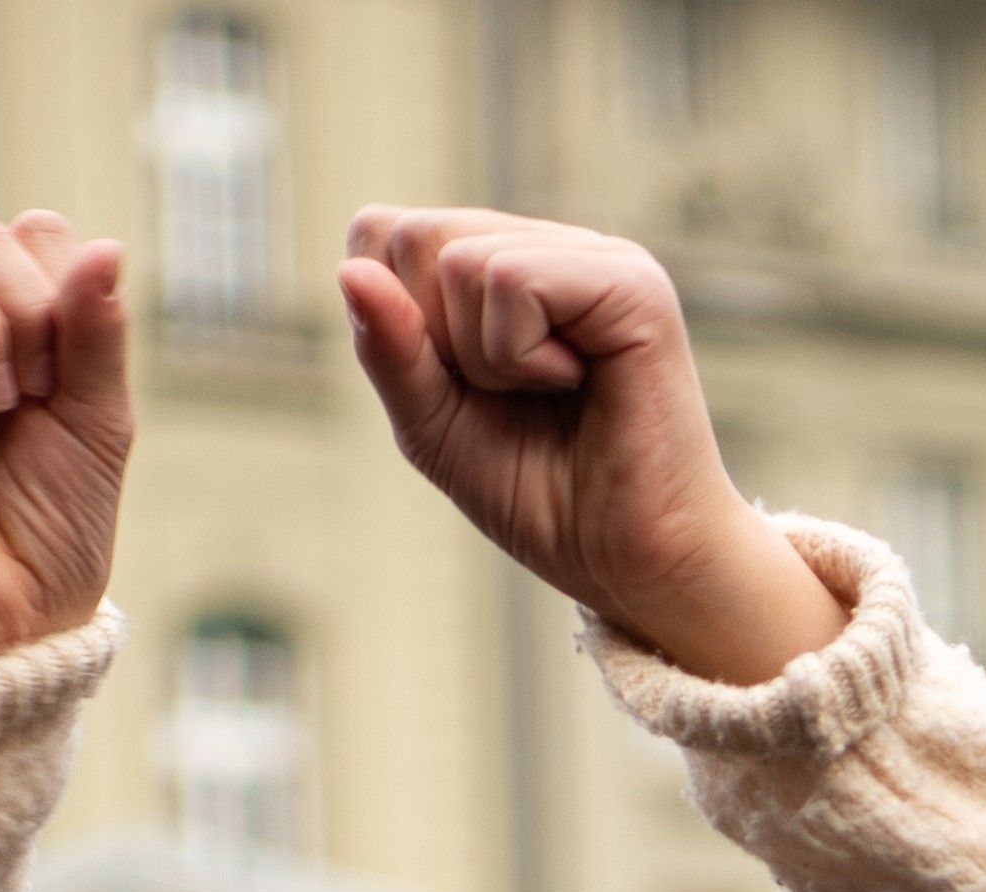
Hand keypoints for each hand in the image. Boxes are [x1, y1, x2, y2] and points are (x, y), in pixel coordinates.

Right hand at [0, 210, 134, 678]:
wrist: (10, 615)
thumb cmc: (56, 528)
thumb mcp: (100, 421)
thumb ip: (98, 331)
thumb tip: (106, 245)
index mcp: (16, 327)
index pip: (31, 235)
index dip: (60, 285)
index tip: (70, 369)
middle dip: (21, 307)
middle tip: (30, 394)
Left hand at [337, 208, 842, 687]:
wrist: (633, 565)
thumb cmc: (547, 499)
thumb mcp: (433, 426)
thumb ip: (389, 351)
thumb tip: (351, 272)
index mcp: (505, 265)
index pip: (384, 233)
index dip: (395, 322)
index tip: (464, 388)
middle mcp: (551, 246)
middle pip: (413, 235)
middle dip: (434, 340)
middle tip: (510, 396)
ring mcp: (595, 257)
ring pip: (458, 259)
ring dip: (482, 358)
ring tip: (549, 394)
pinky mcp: (631, 283)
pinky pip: (512, 281)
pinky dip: (517, 355)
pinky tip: (573, 383)